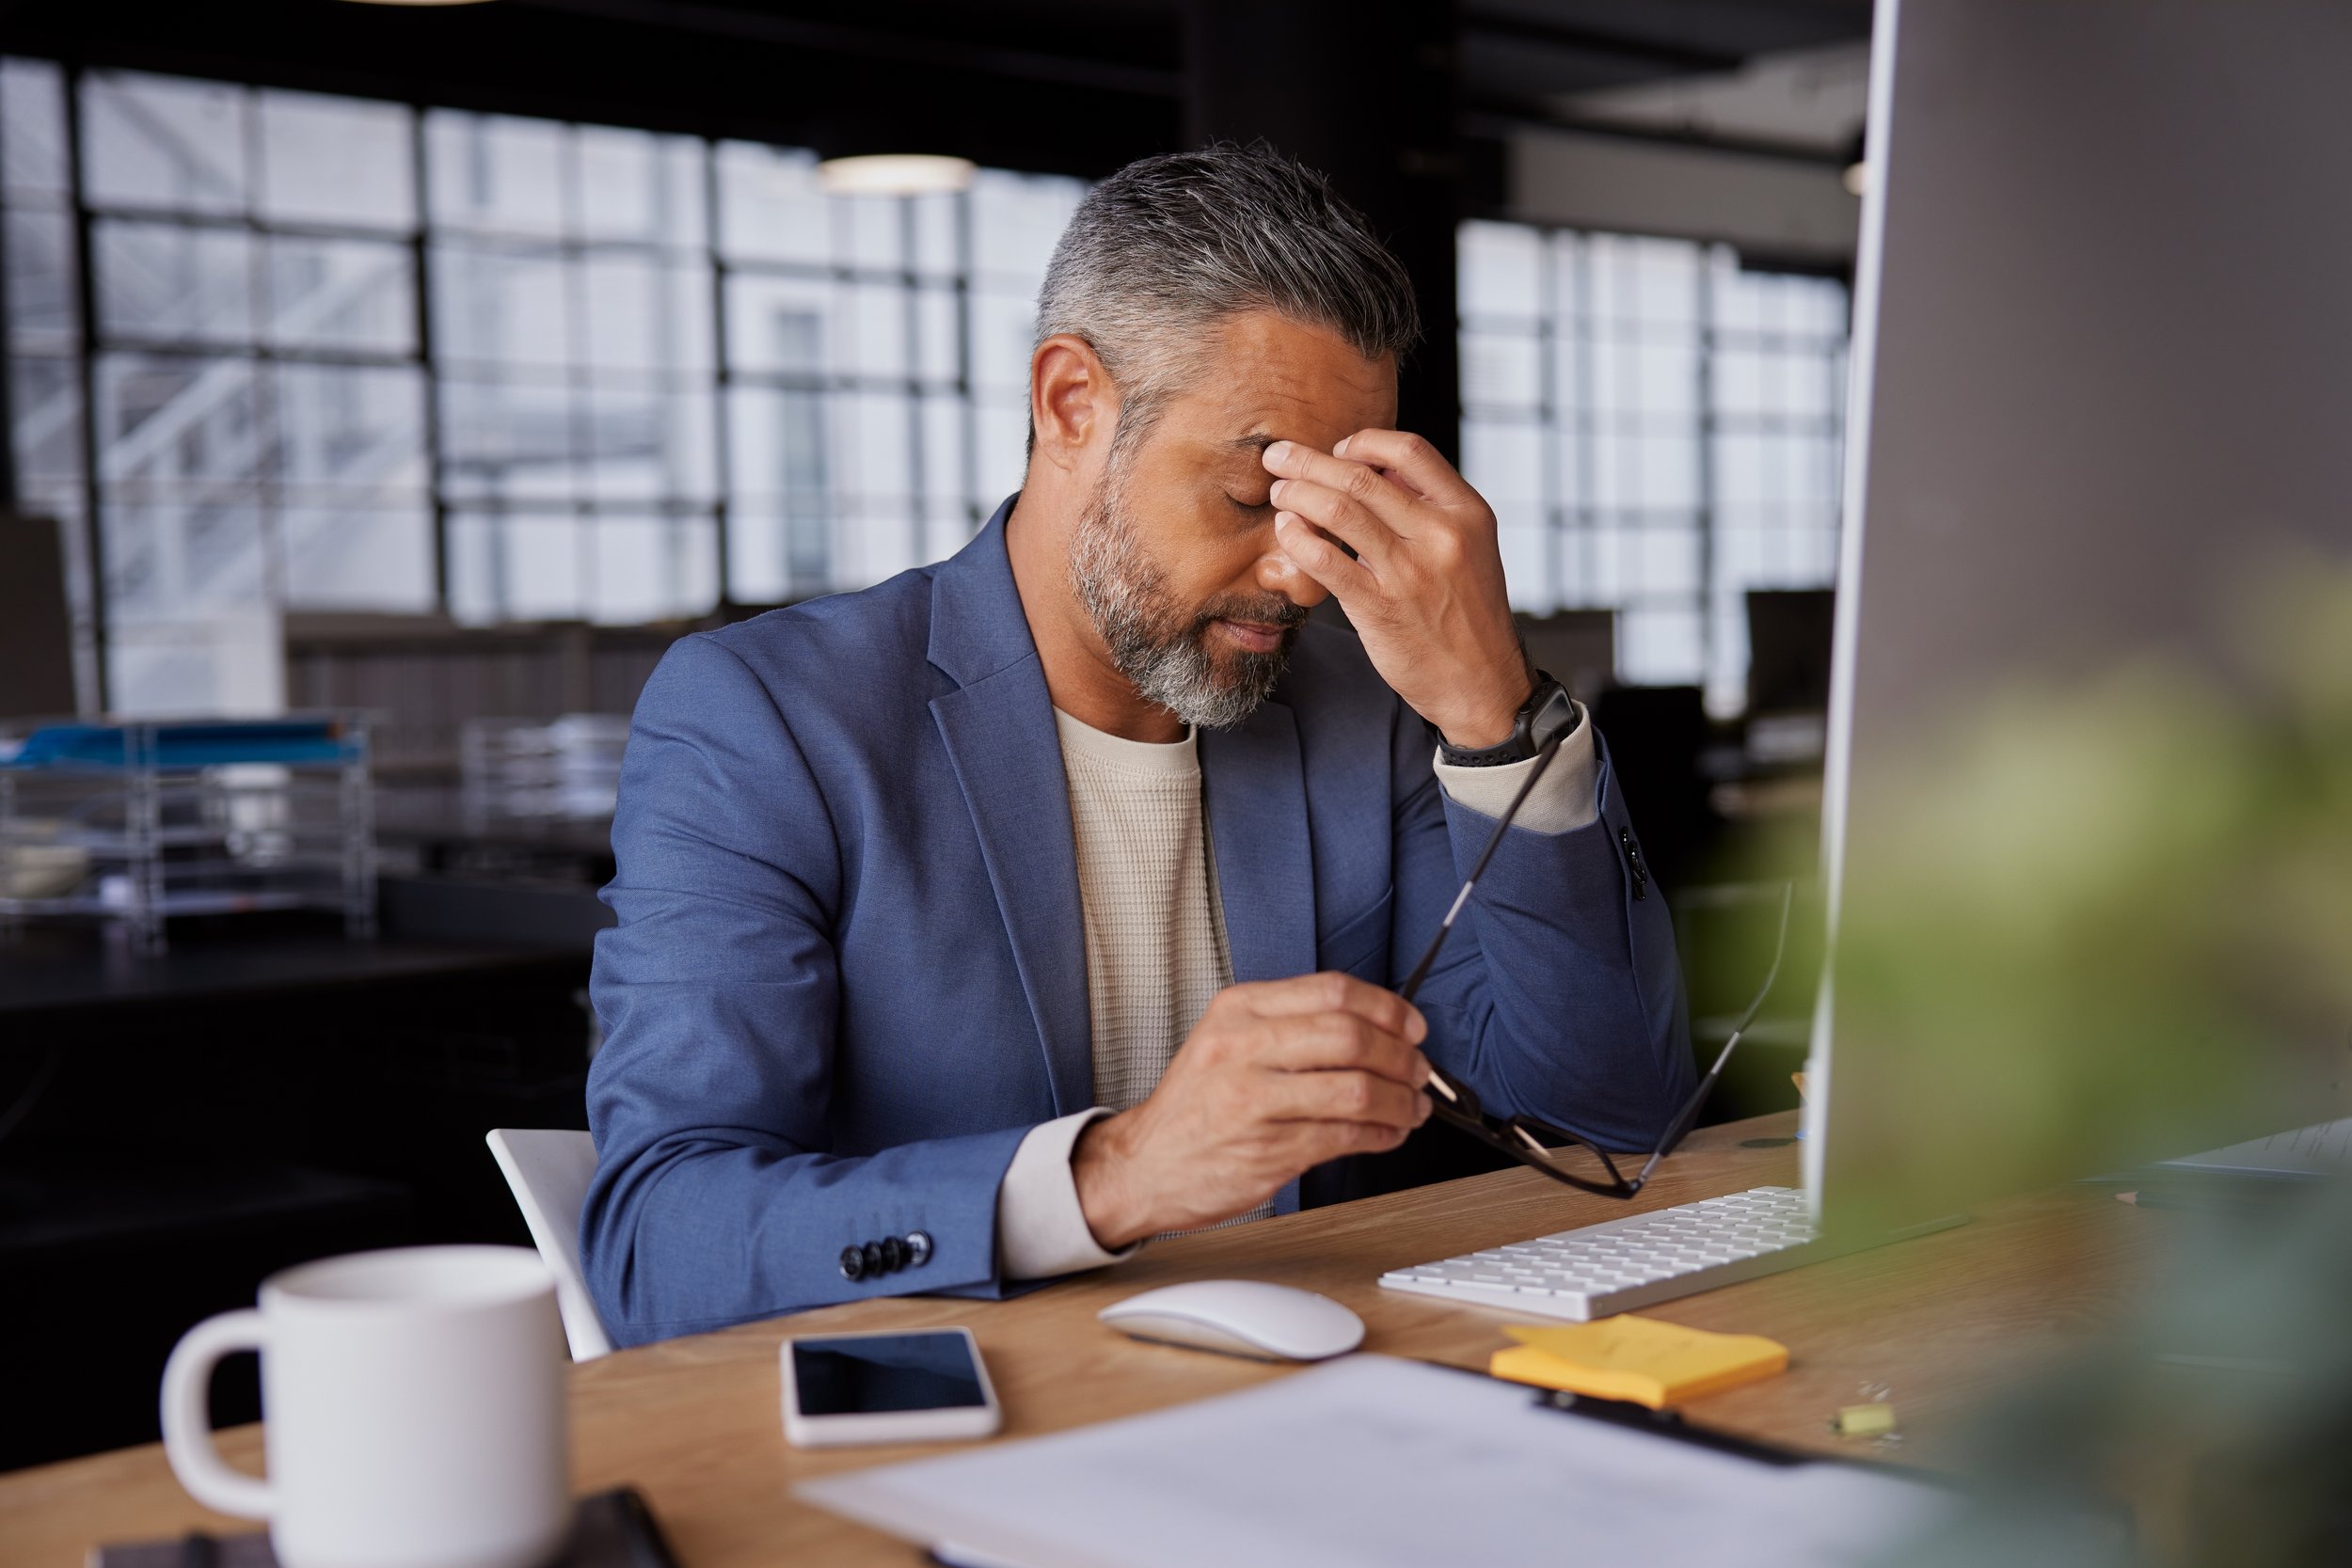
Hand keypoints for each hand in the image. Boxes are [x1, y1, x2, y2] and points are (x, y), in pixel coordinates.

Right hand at [1071, 973, 1432, 1247]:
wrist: (1144, 1164)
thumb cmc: (1195, 1105)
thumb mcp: (1226, 1039)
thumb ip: (1289, 1025)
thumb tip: (1375, 1027)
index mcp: (1239, 1010)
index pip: (1332, 991)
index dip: (1387, 1008)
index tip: (1411, 1025)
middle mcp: (1243, 1048)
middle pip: (1351, 1036)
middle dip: (1401, 1055)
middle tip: (1418, 1070)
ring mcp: (1254, 1101)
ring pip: (1357, 1089)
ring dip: (1401, 1101)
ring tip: (1412, 1107)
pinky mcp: (1269, 1150)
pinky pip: (1346, 1137)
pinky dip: (1382, 1135)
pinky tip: (1388, 1133)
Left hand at [1264, 431, 1530, 747]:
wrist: (1482, 683)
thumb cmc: (1467, 614)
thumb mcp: (1469, 549)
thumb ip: (1427, 508)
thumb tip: (1370, 470)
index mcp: (1467, 512)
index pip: (1409, 451)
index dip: (1363, 442)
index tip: (1337, 451)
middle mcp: (1441, 535)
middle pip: (1361, 476)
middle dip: (1308, 461)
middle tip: (1278, 457)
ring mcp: (1410, 572)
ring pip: (1338, 510)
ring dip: (1297, 494)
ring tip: (1279, 493)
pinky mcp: (1381, 608)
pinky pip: (1326, 560)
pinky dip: (1297, 538)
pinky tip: (1286, 531)